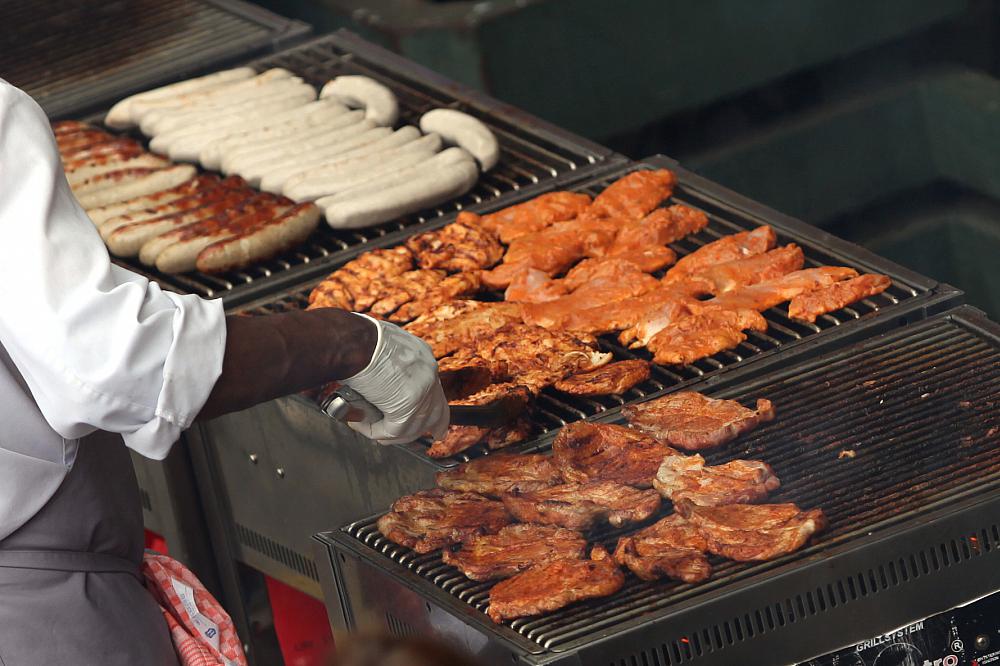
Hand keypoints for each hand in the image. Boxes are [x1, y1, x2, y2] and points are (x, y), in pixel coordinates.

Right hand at [343, 314, 449, 443]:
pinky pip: (391, 431)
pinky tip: (359, 424)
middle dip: (435, 426)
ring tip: (370, 428)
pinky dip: (373, 431)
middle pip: (436, 410)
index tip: (437, 417)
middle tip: (435, 435)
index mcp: (422, 357)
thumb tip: (378, 381)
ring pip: (412, 427)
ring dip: (391, 433)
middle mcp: (428, 375)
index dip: (433, 405)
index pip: (435, 388)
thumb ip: (386, 366)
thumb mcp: (380, 348)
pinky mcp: (406, 409)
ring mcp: (420, 393)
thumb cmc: (356, 341)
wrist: (351, 342)